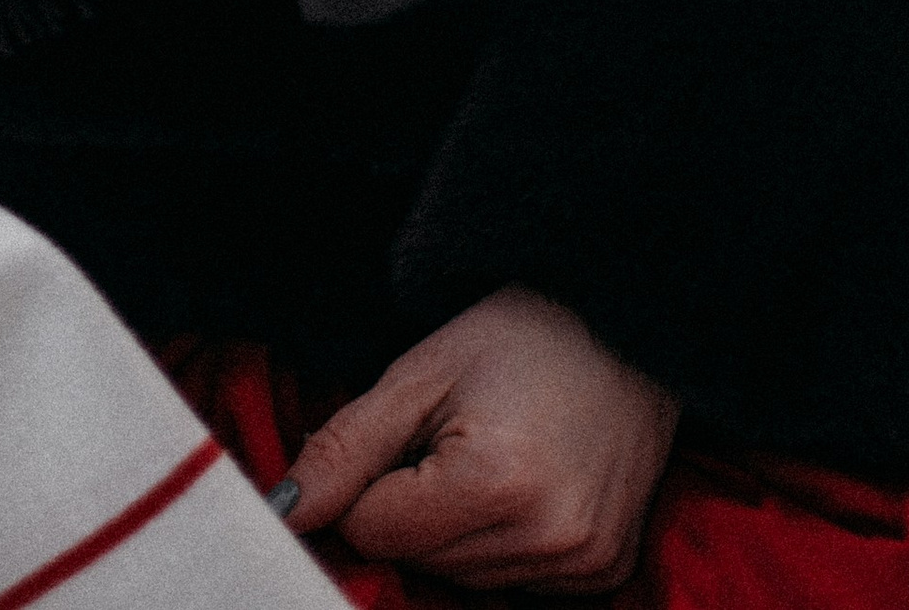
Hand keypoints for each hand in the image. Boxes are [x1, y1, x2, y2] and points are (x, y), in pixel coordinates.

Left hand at [280, 287, 678, 591]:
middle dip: (413, 507)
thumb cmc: (518, 335)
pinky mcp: (603, 576)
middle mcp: (546, 539)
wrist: (625, 325)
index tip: (406, 432)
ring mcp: (582, 566)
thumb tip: (283, 513)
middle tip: (456, 435)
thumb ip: (344, 449)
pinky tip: (522, 486)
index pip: (374, 531)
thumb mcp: (419, 375)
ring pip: (461, 580)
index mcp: (495, 484)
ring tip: (493, 454)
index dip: (372, 480)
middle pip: (418, 562)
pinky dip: (500, 545)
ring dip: (455, 530)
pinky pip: (512, 585)